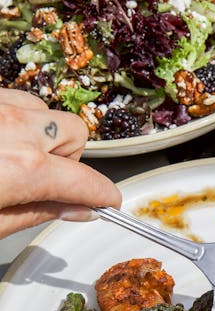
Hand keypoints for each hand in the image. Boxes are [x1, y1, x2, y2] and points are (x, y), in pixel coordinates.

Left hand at [0, 88, 120, 238]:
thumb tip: (75, 208)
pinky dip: (14, 119)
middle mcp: (13, 126)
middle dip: (67, 158)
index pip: (86, 182)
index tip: (107, 202)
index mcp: (21, 167)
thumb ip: (38, 213)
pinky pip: (14, 98)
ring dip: (38, 133)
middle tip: (41, 181)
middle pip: (75, 133)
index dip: (102, 196)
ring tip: (11, 157)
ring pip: (44, 111)